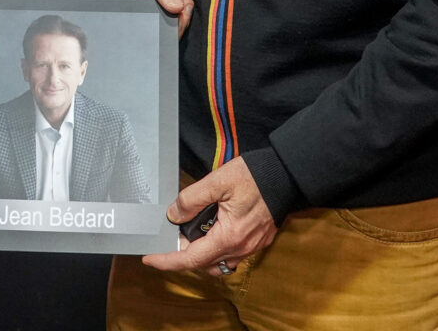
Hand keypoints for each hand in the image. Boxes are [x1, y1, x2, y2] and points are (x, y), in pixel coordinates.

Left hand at [144, 157, 277, 274]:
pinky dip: (216, 248)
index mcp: (228, 237)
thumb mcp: (218, 181)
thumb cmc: (255, 177)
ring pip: (218, 262)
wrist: (287, 175)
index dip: (167, 261)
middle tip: (172, 234)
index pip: (191, 259)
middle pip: (203, 263)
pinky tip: (212, 229)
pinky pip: (232, 255)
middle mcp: (240, 248)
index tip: (150, 259)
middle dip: (184, 253)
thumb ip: (191, 199)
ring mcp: (251, 247)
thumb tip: (174, 214)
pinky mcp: (257, 241)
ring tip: (191, 232)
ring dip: (201, 253)